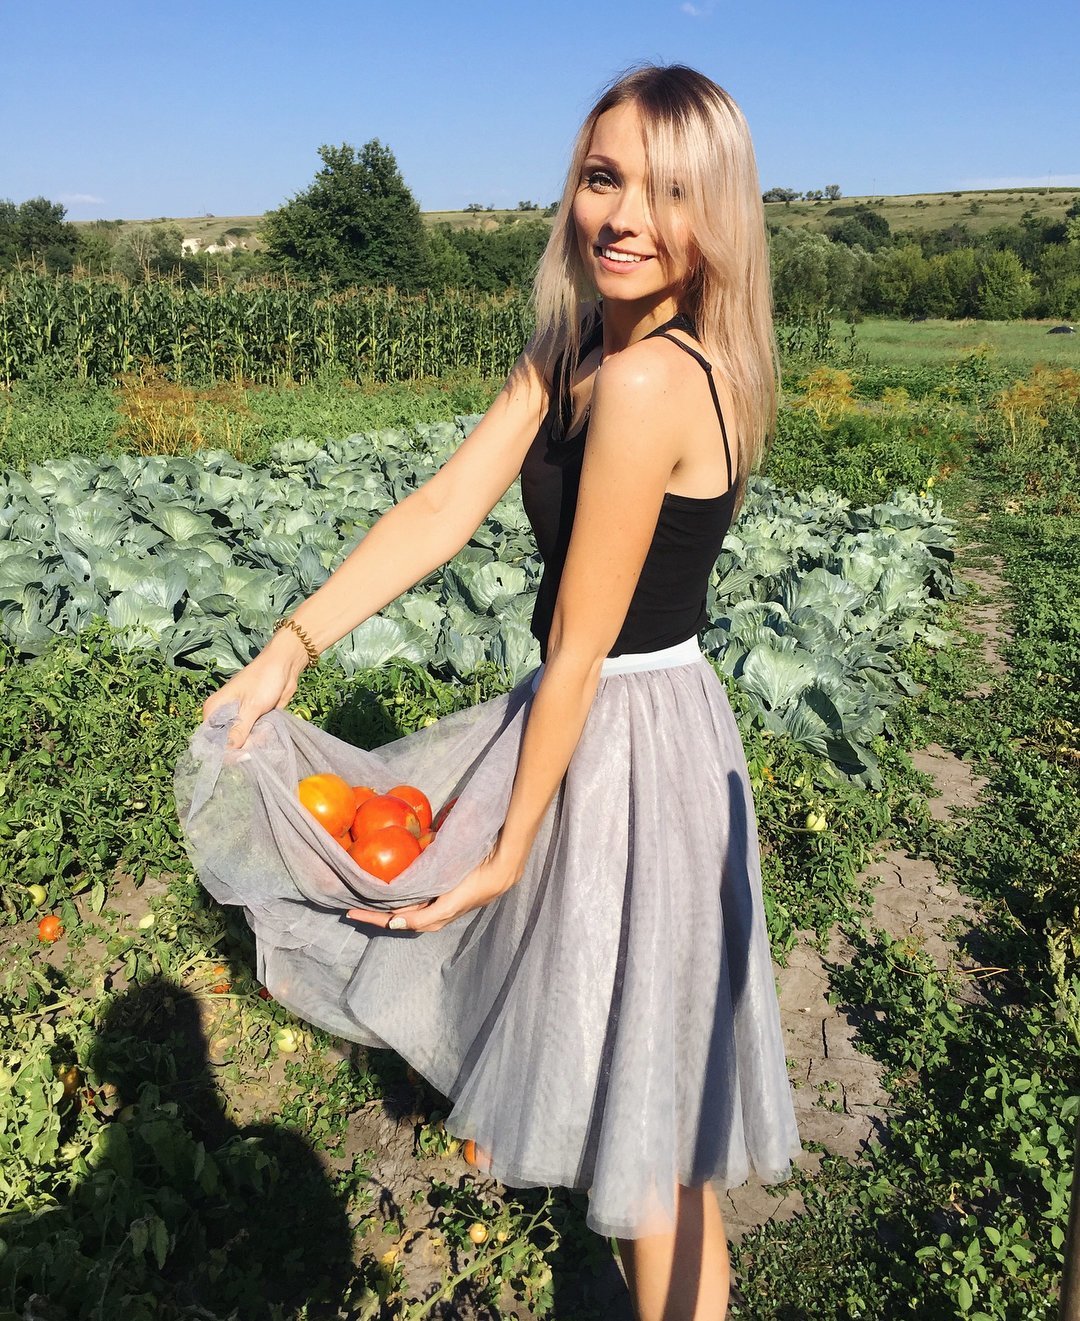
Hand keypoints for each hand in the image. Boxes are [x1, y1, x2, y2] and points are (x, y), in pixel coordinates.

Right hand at [201, 632, 308, 748]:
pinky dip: (261, 739)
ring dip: (253, 744)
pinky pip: (253, 736)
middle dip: (241, 748)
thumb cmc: (264, 680)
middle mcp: (223, 716)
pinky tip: (268, 736)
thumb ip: (239, 730)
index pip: (210, 740)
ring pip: (241, 742)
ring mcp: (239, 719)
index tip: (239, 758)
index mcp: (214, 709)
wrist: (285, 666)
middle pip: (226, 743)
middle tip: (256, 746)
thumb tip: (227, 753)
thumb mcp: (252, 706)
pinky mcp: (253, 720)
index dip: (222, 752)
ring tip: (264, 736)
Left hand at [345, 845, 522, 933]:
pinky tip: (389, 885)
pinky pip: (410, 894)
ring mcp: (432, 900)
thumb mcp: (448, 904)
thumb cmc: (474, 888)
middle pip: (393, 915)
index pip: (393, 922)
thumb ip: (424, 915)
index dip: (371, 918)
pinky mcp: (437, 888)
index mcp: (430, 919)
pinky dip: (396, 893)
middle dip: (372, 912)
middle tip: (350, 905)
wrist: (498, 871)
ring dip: (382, 902)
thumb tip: (394, 922)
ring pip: (401, 905)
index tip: (349, 913)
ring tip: (364, 896)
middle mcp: (428, 912)